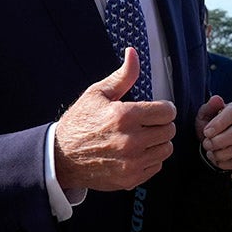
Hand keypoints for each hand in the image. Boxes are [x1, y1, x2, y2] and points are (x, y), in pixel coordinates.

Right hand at [54, 47, 175, 190]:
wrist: (61, 157)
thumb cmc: (80, 123)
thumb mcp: (98, 94)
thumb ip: (123, 75)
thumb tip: (132, 53)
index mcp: (124, 116)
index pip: (168, 112)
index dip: (164, 108)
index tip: (156, 110)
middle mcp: (130, 140)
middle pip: (169, 130)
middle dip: (161, 124)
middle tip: (147, 124)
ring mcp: (131, 162)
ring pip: (166, 149)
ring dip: (158, 142)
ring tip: (142, 138)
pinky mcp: (130, 178)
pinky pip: (157, 166)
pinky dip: (150, 159)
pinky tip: (136, 152)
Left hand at [197, 96, 231, 171]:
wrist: (219, 140)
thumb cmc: (212, 124)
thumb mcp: (206, 114)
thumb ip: (210, 107)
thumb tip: (216, 99)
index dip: (219, 124)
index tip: (206, 132)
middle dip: (219, 141)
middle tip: (206, 144)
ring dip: (221, 153)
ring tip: (210, 152)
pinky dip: (225, 163)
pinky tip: (216, 159)